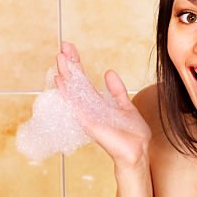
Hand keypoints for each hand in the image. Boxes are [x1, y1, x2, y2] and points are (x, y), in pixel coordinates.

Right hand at [54, 42, 150, 169]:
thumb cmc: (132, 134)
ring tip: (59, 57)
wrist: (138, 150)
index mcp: (97, 103)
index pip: (83, 80)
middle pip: (76, 82)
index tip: (70, 48)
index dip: (77, 63)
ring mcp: (87, 115)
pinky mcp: (88, 122)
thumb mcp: (125, 105)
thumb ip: (116, 90)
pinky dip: (67, 92)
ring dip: (66, 73)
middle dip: (70, 64)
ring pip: (73, 90)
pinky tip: (60, 80)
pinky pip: (76, 105)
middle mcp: (89, 108)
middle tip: (62, 46)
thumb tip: (108, 72)